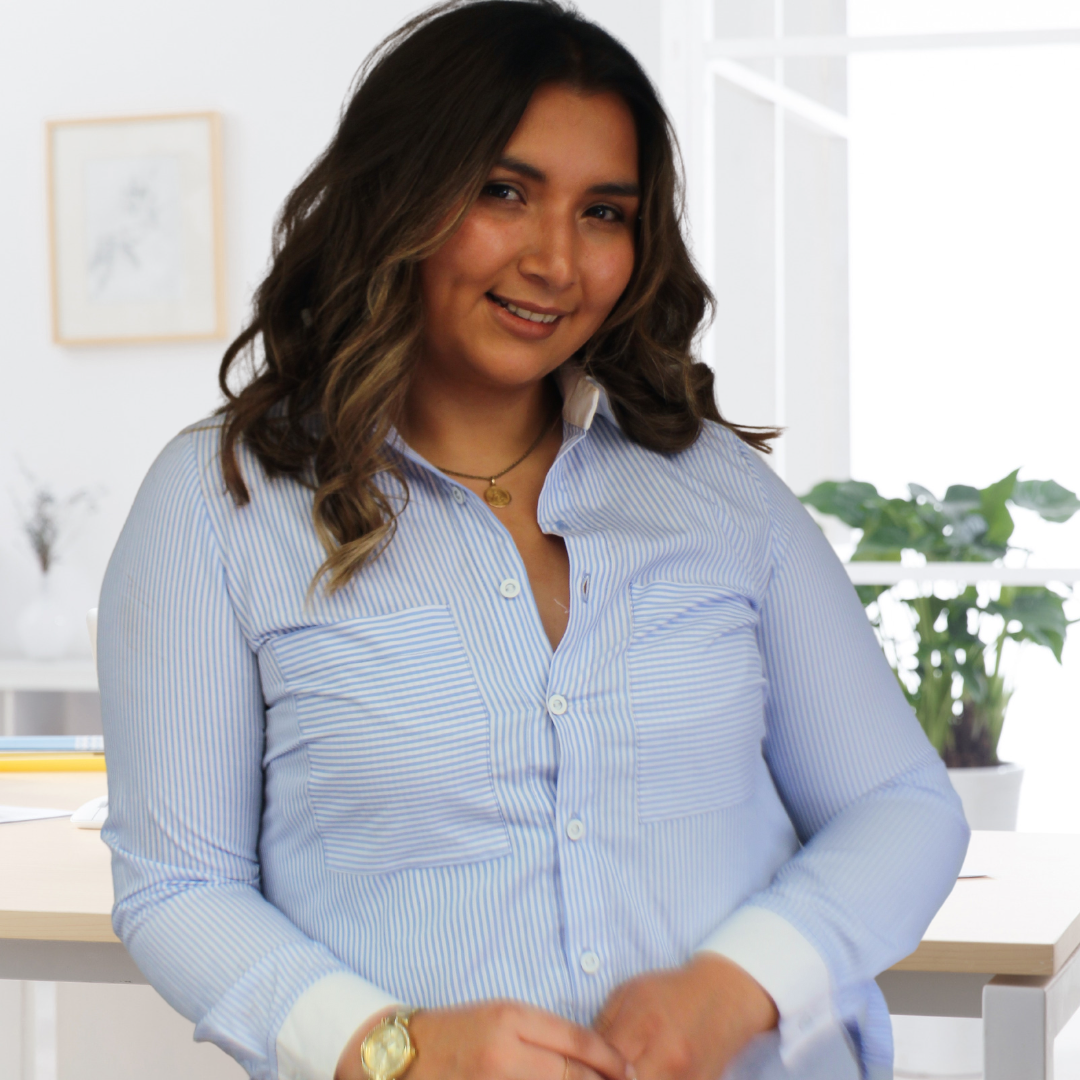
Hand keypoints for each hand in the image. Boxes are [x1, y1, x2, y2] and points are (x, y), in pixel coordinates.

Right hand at [336, 1000, 629, 1079]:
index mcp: (511, 1018)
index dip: (611, 1060)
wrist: (398, 1057)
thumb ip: (543, 1034)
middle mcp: (504, 1053)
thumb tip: (592, 1058)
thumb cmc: (457, 1032)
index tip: (629, 1070)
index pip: (577, 1041)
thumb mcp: (501, 1017)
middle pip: (573, 1076)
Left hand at [594, 954, 778, 1079]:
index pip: (604, 1065)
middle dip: (604, 1079)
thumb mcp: (628, 994)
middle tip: (596, 1073)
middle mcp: (667, 1057)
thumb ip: (602, 1028)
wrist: (724, 996)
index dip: (586, 1072)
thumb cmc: (669, 992)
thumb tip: (578, 1058)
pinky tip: (643, 1074)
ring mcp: (687, 1078)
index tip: (578, 1070)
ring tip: (623, 1073)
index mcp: (644, 1026)